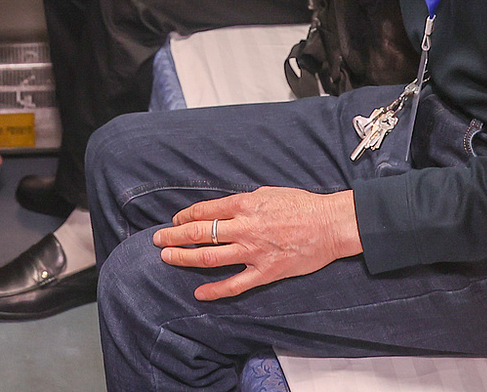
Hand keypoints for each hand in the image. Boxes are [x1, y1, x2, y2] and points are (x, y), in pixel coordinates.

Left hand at [153, 187, 361, 300]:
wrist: (330, 224)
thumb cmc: (301, 205)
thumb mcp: (266, 193)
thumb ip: (242, 203)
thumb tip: (222, 209)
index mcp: (243, 204)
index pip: (203, 211)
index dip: (184, 216)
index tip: (175, 220)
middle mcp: (243, 228)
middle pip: (198, 232)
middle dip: (173, 236)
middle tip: (157, 239)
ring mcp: (252, 252)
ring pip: (208, 257)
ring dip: (183, 258)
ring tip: (167, 258)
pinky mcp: (265, 272)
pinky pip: (234, 284)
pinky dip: (214, 290)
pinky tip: (199, 292)